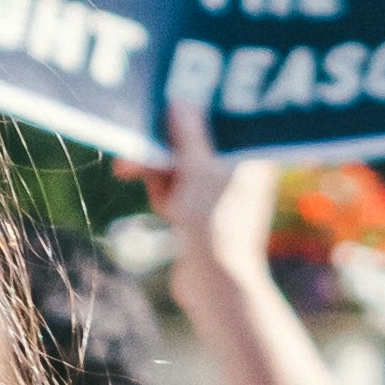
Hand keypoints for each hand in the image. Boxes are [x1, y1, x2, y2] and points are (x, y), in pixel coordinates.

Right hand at [138, 91, 277, 288]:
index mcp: (251, 160)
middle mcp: (241, 175)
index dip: (192, 113)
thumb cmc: (215, 220)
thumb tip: (181, 102)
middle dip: (162, 149)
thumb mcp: (197, 169)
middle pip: (195, 146)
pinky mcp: (204, 216)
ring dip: (159, 173)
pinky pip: (178, 192)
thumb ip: (188, 133)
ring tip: (140, 183)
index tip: (165, 105)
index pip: (220, 124)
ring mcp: (222, 197)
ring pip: (181, 169)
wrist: (215, 282)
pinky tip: (164, 209)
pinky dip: (165, 194)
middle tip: (133, 148)